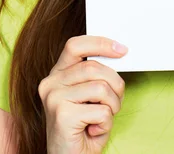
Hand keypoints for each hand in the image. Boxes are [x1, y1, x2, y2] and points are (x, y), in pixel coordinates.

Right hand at [38, 35, 128, 153]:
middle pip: (95, 68)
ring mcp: (54, 98)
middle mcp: (51, 83)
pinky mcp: (62, 115)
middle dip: (116, 84)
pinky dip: (106, 123)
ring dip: (112, 106)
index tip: (121, 49)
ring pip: (101, 88)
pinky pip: (101, 111)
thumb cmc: (83, 128)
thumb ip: (96, 76)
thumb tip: (118, 54)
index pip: (76, 45)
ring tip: (103, 118)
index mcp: (57, 74)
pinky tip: (94, 130)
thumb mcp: (90, 96)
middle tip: (114, 102)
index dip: (100, 43)